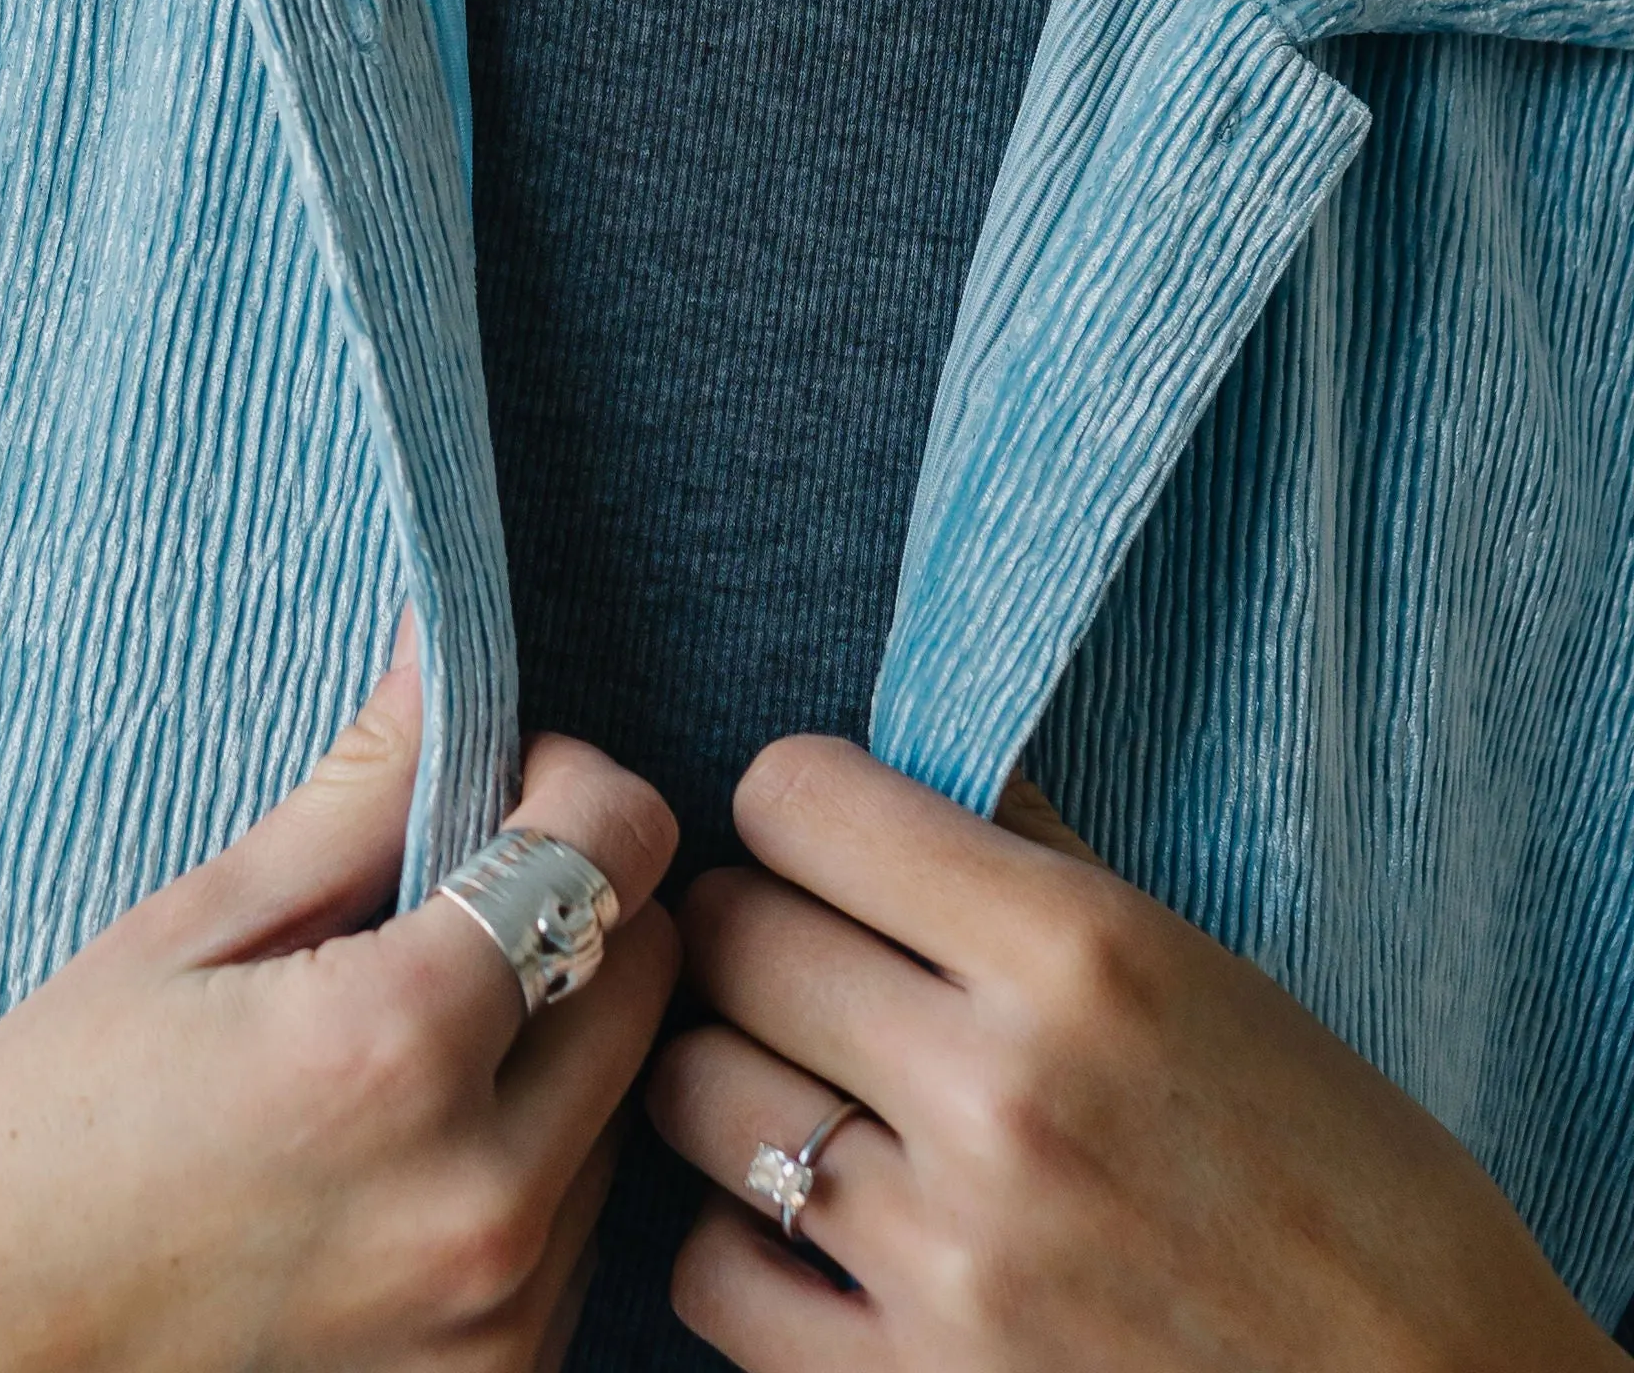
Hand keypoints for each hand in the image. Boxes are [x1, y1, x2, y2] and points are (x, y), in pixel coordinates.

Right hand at [0, 618, 676, 1372]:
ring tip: (400, 1029)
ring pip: (623, 1100)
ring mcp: (496, 1319)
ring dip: (554, 1035)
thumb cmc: (27, 1140)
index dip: (569, 779)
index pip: (614, 848)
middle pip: (649, 971)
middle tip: (451, 887)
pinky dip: (527, 1153)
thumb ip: (355, 797)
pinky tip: (396, 1138)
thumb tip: (443, 659)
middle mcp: (482, 1198)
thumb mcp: (185, 934)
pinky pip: (577, 1220)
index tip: (497, 776)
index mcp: (397, 1052)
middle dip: (577, 898)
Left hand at [646, 736, 1613, 1372]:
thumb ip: (1037, 867)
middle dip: (761, 929)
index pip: (797, 799)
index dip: (804, 806)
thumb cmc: (1348, 1184)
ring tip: (806, 1086)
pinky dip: (743, 1242)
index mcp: (1077, 955)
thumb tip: (904, 769)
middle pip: (732, 935)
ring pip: (694, 1092)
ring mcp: (942, 1256)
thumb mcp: (1209, 973)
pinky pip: (712, 1275)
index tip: (836, 838)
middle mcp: (993, 1093)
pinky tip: (814, 1227)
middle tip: (817, 961)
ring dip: (735, 1075)